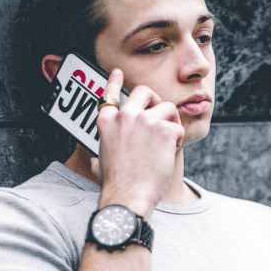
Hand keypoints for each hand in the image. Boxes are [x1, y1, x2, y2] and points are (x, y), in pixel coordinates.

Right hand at [90, 68, 184, 215]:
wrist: (127, 197)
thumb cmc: (115, 187)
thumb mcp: (100, 164)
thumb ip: (99, 155)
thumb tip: (92, 162)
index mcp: (107, 121)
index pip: (111, 94)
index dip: (115, 82)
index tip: (118, 73)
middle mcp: (125, 115)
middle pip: (146, 92)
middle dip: (156, 101)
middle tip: (161, 118)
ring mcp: (145, 120)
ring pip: (168, 108)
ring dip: (170, 124)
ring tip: (165, 144)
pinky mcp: (164, 130)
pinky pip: (178, 128)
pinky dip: (177, 141)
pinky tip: (168, 154)